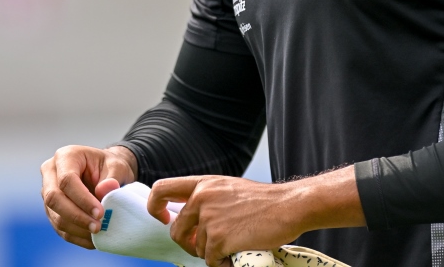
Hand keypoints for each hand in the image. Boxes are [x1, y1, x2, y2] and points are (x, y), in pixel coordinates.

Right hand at [41, 144, 138, 248]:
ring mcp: (48, 193)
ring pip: (56, 216)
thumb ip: (113, 178)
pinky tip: (93, 240)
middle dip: (76, 216)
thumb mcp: (118, 166)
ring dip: (77, 229)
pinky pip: (60, 228)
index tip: (100, 212)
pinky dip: (77, 237)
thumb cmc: (111, 167)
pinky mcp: (52, 211)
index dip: (82, 199)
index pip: (66, 180)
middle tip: (97, 227)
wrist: (106, 174)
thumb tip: (103, 191)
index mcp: (65, 156)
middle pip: (54, 198)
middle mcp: (51, 173)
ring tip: (99, 233)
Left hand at [147, 167, 363, 266]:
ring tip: (233, 245)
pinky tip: (236, 254)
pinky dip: (222, 263)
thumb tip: (189, 220)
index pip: (162, 189)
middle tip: (206, 246)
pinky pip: (210, 260)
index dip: (156, 207)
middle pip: (176, 230)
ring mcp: (210, 219)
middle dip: (188, 243)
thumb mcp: (229, 189)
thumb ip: (207, 199)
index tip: (164, 218)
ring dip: (212, 253)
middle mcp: (202, 198)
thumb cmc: (264, 201)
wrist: (288, 206)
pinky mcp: (219, 238)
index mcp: (204, 184)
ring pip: (197, 248)